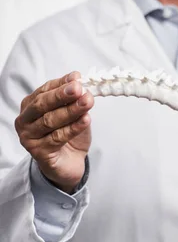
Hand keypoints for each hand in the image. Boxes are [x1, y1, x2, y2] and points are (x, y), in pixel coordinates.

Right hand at [14, 71, 93, 192]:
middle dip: (62, 95)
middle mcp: (25, 120)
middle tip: (79, 89)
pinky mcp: (38, 152)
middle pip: (43, 104)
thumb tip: (78, 79)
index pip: (45, 90)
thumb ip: (73, 98)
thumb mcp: (72, 113)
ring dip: (71, 110)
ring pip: (50, 121)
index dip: (61, 83)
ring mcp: (29, 137)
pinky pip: (58, 137)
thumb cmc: (68, 135)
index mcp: (30, 106)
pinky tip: (86, 120)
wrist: (69, 162)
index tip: (78, 78)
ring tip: (87, 102)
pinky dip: (74, 128)